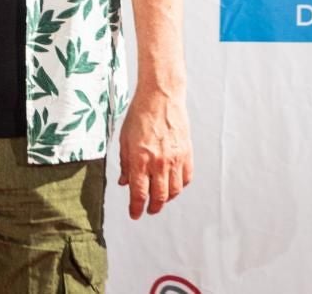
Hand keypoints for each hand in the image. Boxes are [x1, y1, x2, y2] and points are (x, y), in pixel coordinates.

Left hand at [116, 88, 192, 218]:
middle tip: (148, 210)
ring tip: (160, 199)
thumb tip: (125, 183)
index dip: (136, 208)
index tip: (135, 214)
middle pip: (158, 197)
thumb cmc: (139, 115)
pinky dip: (180, 186)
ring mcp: (175, 159)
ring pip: (174, 191)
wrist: (161, 97)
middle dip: (152, 208)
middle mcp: (159, 162)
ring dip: (166, 199)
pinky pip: (186, 178)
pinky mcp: (187, 153)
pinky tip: (173, 185)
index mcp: (140, 159)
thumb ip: (125, 163)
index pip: (139, 193)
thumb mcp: (124, 139)